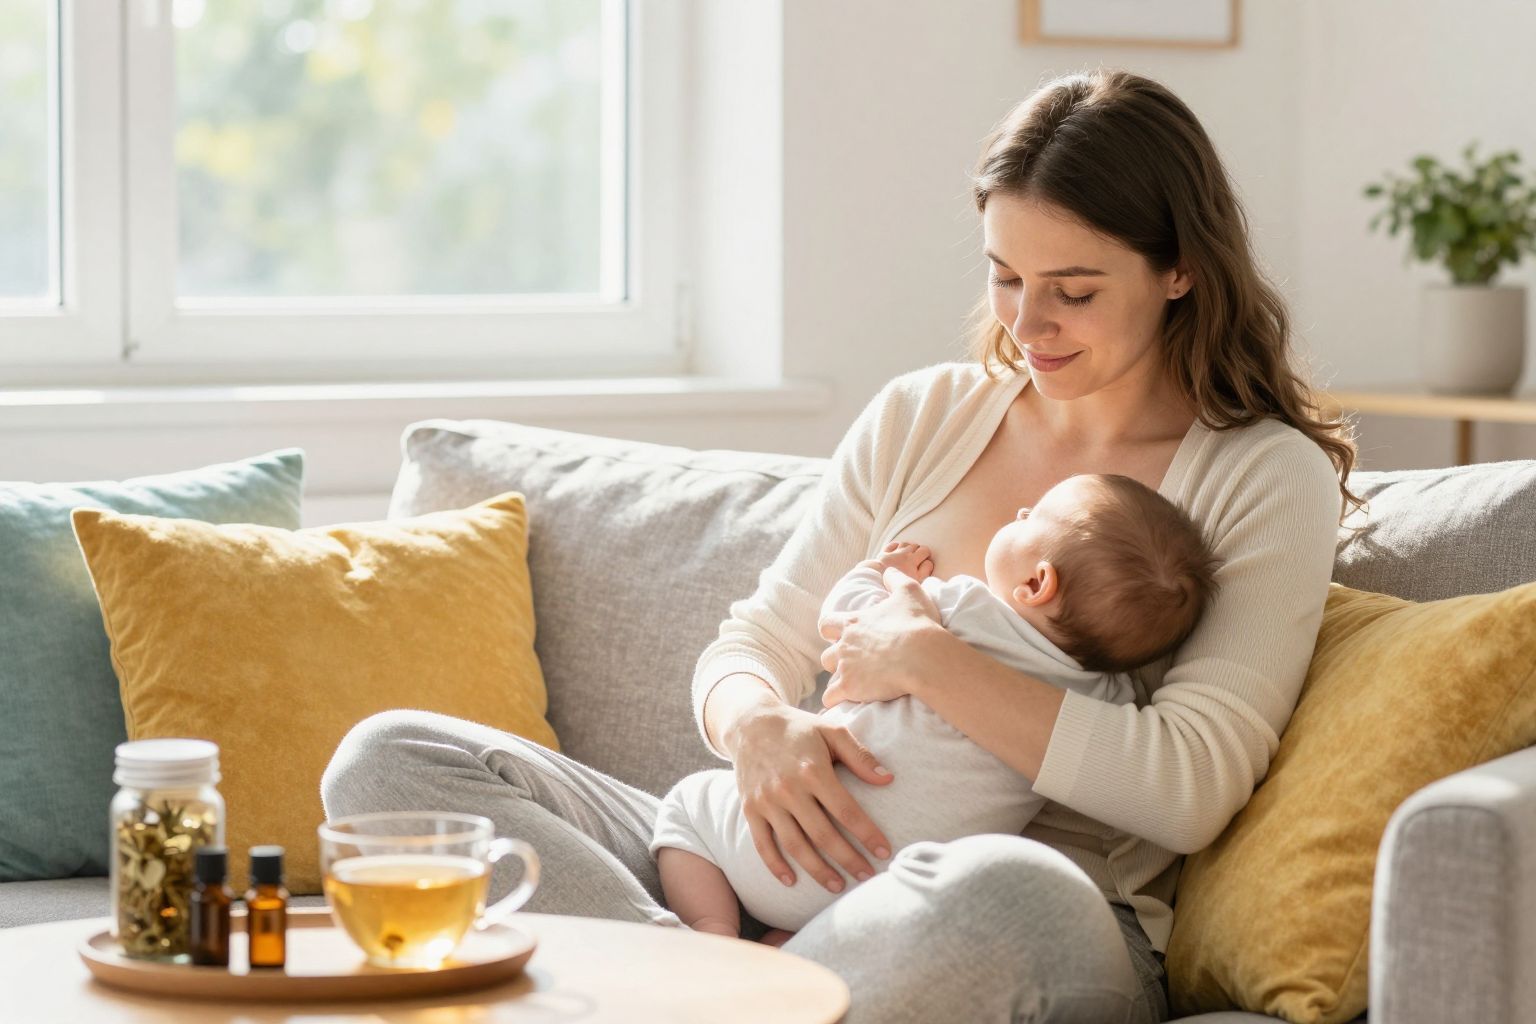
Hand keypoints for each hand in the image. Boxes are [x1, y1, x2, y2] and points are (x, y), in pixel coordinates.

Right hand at [727, 703, 894, 893]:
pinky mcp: (750, 809)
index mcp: (812, 770)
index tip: (884, 852)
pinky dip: (775, 866)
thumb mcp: (831, 731)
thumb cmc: (798, 728)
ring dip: (817, 870)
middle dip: (848, 859)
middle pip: (822, 835)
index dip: (867, 834)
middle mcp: (788, 789)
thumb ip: (860, 756)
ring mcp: (767, 802)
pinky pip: (762, 844)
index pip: (846, 811)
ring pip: (794, 845)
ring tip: (837, 886)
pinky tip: (792, 881)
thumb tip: (888, 780)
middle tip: (867, 877)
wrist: (750, 723)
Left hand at [820, 566, 945, 707]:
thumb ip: (894, 578)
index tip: (840, 635)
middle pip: (827, 653)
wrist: (922, 656)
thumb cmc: (916, 624)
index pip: (827, 624)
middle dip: (837, 658)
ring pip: (829, 673)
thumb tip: (887, 569)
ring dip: (837, 678)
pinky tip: (842, 702)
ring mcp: (845, 667)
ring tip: (851, 683)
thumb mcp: (908, 591)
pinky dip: (834, 700)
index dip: (832, 630)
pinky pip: (831, 698)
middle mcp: (844, 644)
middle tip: (853, 662)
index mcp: (853, 622)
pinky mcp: (850, 688)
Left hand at [874, 541, 934, 580]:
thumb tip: (928, 561)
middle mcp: (903, 553)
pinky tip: (898, 551)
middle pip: (915, 546)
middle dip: (918, 551)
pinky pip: (892, 545)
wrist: (878, 583)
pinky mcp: (883, 555)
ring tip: (909, 555)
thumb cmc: (899, 584)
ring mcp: (893, 553)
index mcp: (913, 559)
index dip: (927, 555)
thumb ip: (926, 570)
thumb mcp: (917, 580)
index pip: (924, 550)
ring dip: (908, 548)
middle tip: (918, 559)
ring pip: (904, 544)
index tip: (925, 560)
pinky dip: (896, 546)